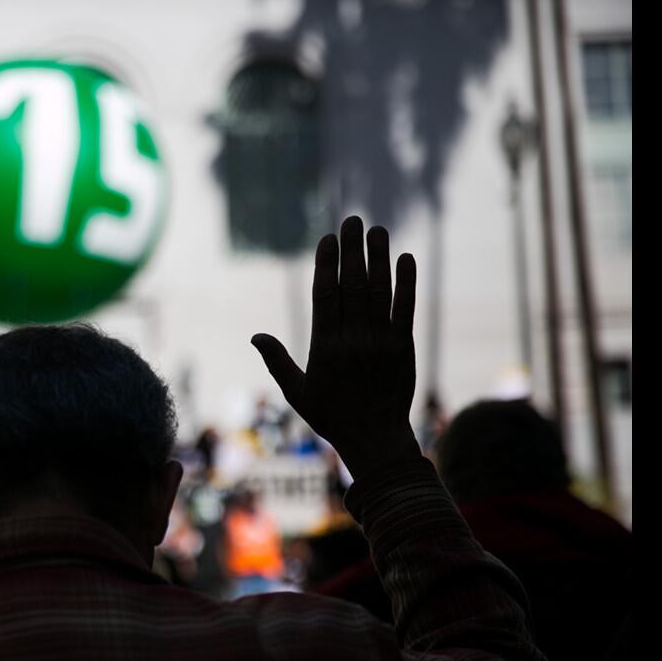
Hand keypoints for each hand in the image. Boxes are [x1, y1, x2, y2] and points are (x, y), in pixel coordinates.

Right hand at [251, 216, 421, 479]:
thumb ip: (277, 361)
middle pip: (352, 284)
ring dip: (378, 258)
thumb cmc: (331, 417)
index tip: (328, 239)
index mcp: (325, 346)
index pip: (326, 294)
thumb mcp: (297, 392)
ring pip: (379, 291)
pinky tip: (405, 259)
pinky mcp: (403, 347)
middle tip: (353, 220)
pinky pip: (405, 309)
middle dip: (352, 250)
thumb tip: (255, 336)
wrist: (375, 440)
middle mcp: (353, 339)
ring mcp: (380, 341)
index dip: (327, 264)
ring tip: (377, 231)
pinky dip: (406, 283)